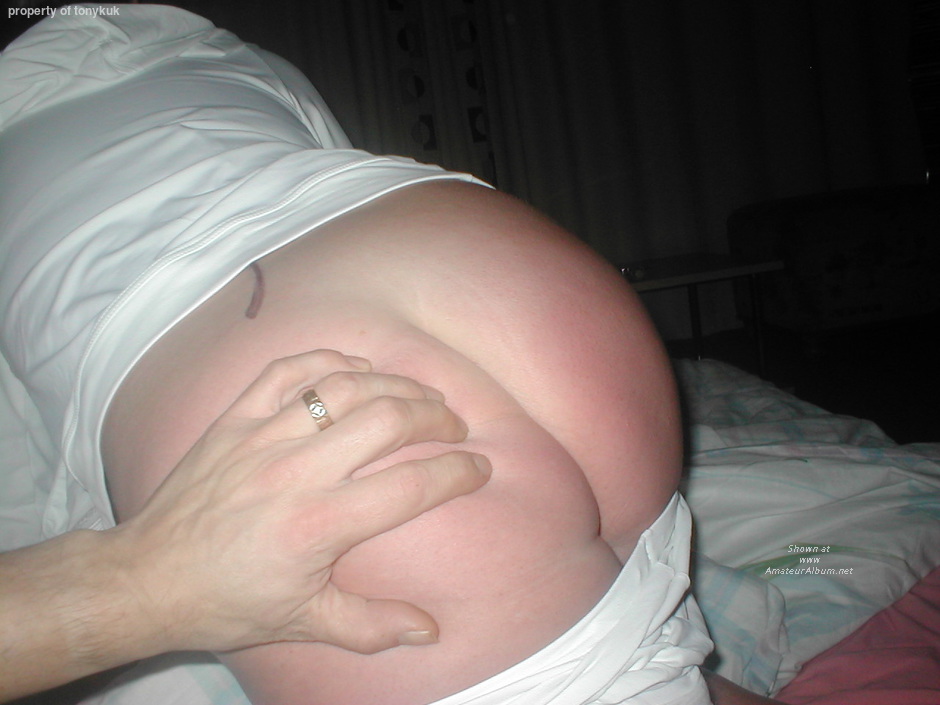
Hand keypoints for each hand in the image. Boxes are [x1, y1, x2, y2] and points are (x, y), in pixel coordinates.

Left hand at [107, 350, 490, 654]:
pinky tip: (354, 368)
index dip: (457, 472)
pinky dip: (326, 361)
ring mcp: (262, 437)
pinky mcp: (233, 419)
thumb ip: (371, 626)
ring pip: (343, 388)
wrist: (149, 579)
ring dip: (392, 383)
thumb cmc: (229, 602)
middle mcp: (296, 472)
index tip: (480, 468)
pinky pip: (285, 371)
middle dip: (435, 415)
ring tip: (419, 394)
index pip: (411, 486)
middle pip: (386, 419)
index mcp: (319, 526)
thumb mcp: (304, 622)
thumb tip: (430, 630)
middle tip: (455, 424)